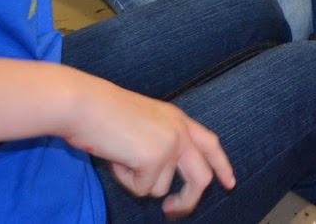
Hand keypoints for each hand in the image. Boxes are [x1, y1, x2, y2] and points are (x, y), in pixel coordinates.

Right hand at [69, 84, 234, 217]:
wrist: (85, 104)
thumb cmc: (103, 113)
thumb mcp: (142, 123)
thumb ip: (160, 143)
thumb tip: (163, 183)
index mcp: (178, 119)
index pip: (210, 144)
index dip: (221, 165)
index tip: (229, 183)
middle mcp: (180, 131)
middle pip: (200, 178)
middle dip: (187, 201)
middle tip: (170, 212)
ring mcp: (171, 145)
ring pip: (160, 189)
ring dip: (136, 181)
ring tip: (119, 155)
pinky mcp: (155, 159)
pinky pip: (141, 189)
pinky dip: (125, 180)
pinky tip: (115, 158)